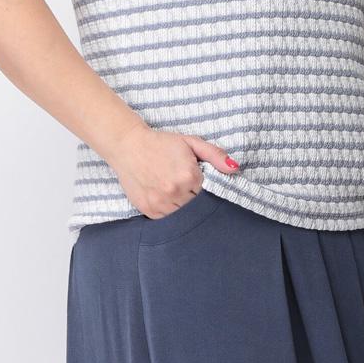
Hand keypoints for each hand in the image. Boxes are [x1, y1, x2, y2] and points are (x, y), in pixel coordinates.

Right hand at [109, 123, 239, 218]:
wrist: (128, 146)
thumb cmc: (161, 143)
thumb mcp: (190, 143)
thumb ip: (215, 155)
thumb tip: (235, 169)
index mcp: (189, 175)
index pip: (210, 193)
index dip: (206, 190)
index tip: (200, 185)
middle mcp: (175, 191)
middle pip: (197, 207)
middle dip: (196, 200)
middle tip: (188, 189)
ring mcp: (161, 203)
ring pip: (183, 216)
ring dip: (184, 209)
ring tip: (177, 194)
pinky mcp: (149, 210)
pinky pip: (167, 220)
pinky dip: (170, 213)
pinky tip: (167, 199)